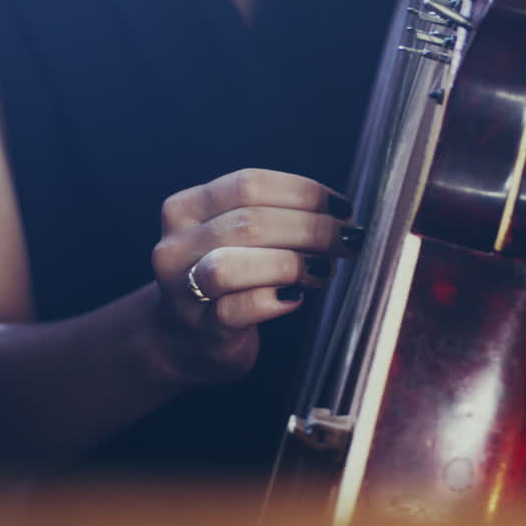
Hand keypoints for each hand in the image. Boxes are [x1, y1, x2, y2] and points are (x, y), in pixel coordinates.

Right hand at [149, 168, 359, 384]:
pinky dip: (275, 300)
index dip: (304, 192)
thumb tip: (340, 213)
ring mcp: (184, 291)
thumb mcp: (240, 239)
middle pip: (249, 223)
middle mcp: (177, 246)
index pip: (249, 185)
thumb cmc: (230, 281)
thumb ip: (277, 217)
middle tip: (348, 241)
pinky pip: (239, 309)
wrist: (189, 341)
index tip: (341, 208)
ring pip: (233, 265)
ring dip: (293, 263)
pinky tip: (296, 297)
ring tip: (325, 270)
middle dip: (312, 228)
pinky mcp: (204, 330)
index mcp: (186, 209)